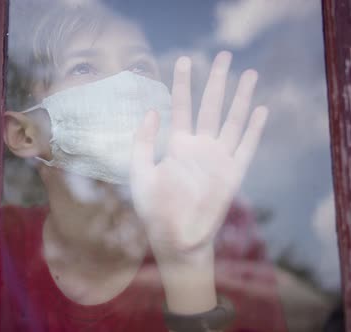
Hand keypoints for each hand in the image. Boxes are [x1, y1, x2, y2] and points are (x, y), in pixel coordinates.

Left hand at [130, 51, 266, 262]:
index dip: (183, 84)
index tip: (184, 60)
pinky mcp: (233, 173)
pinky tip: (260, 109)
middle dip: (217, 80)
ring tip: (249, 73)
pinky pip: (246, 146)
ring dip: (241, 97)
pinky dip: (254, 128)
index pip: (181, 106)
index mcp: (177, 144)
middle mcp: (199, 146)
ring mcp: (218, 158)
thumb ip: (143, 142)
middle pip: (210, 106)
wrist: (175, 237)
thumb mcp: (140, 172)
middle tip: (225, 55)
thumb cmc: (154, 208)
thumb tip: (151, 110)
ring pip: (232, 120)